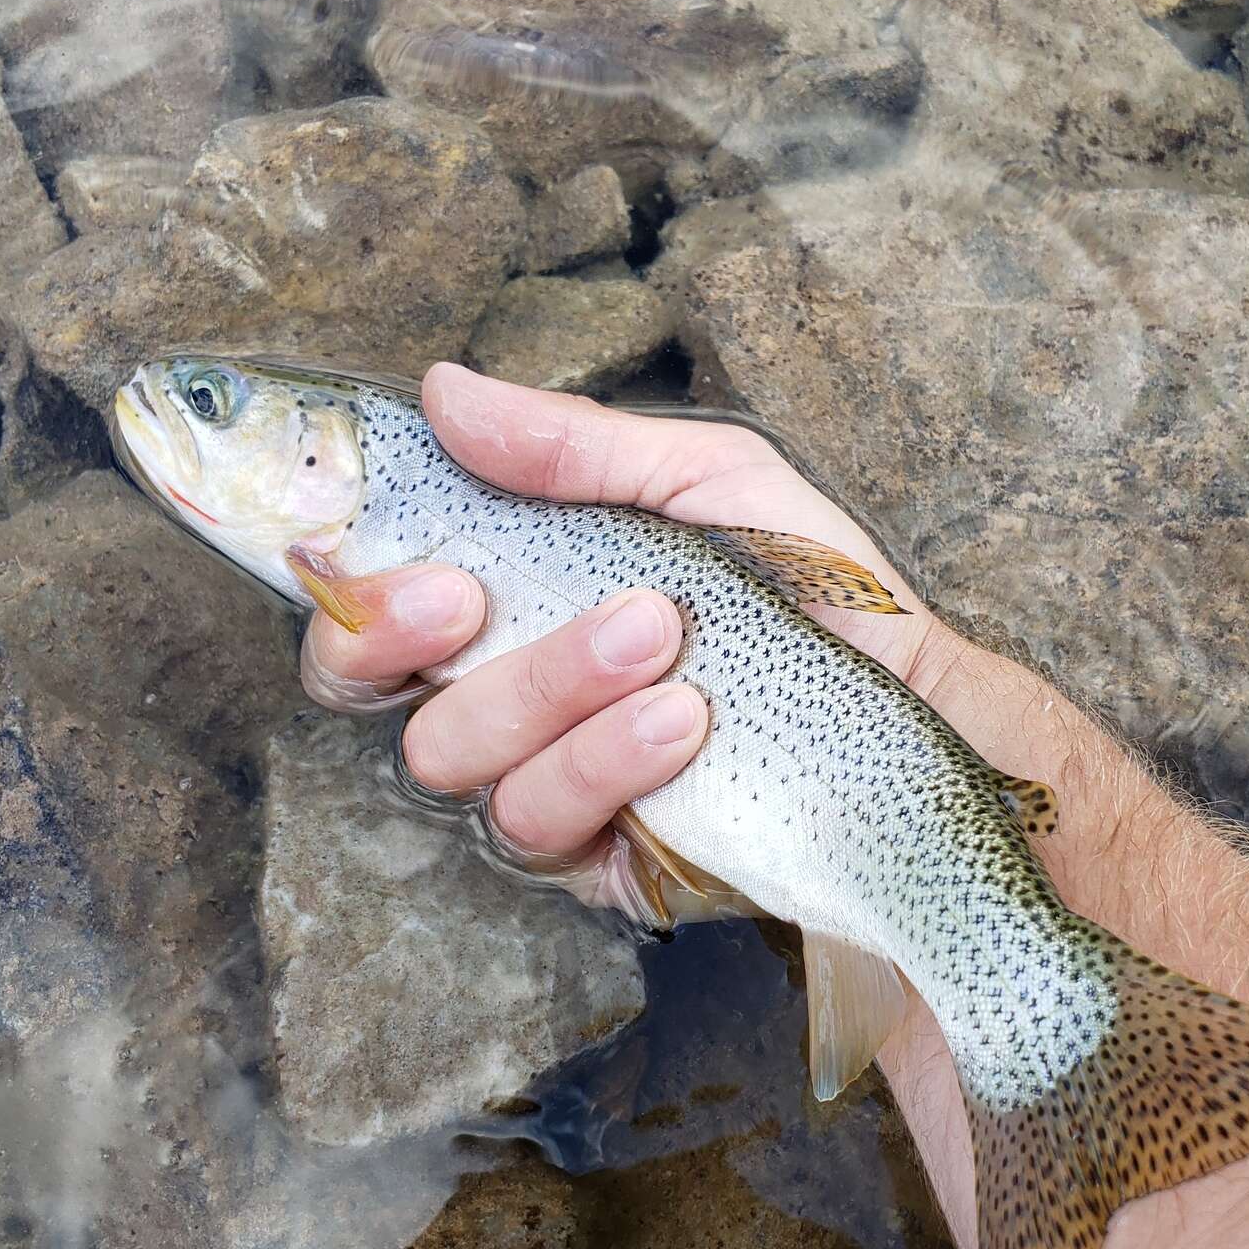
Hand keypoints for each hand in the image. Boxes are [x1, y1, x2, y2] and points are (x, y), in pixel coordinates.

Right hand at [299, 361, 953, 908]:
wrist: (909, 694)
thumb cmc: (802, 580)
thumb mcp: (699, 479)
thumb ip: (570, 446)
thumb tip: (443, 389)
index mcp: (504, 597)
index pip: (362, 604)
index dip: (339, 589)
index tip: (386, 554)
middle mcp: (499, 692)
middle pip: (362, 688)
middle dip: (400, 636)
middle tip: (476, 593)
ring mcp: (541, 779)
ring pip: (452, 756)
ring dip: (548, 688)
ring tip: (657, 636)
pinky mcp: (597, 859)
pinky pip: (544, 825)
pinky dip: (607, 762)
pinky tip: (684, 720)